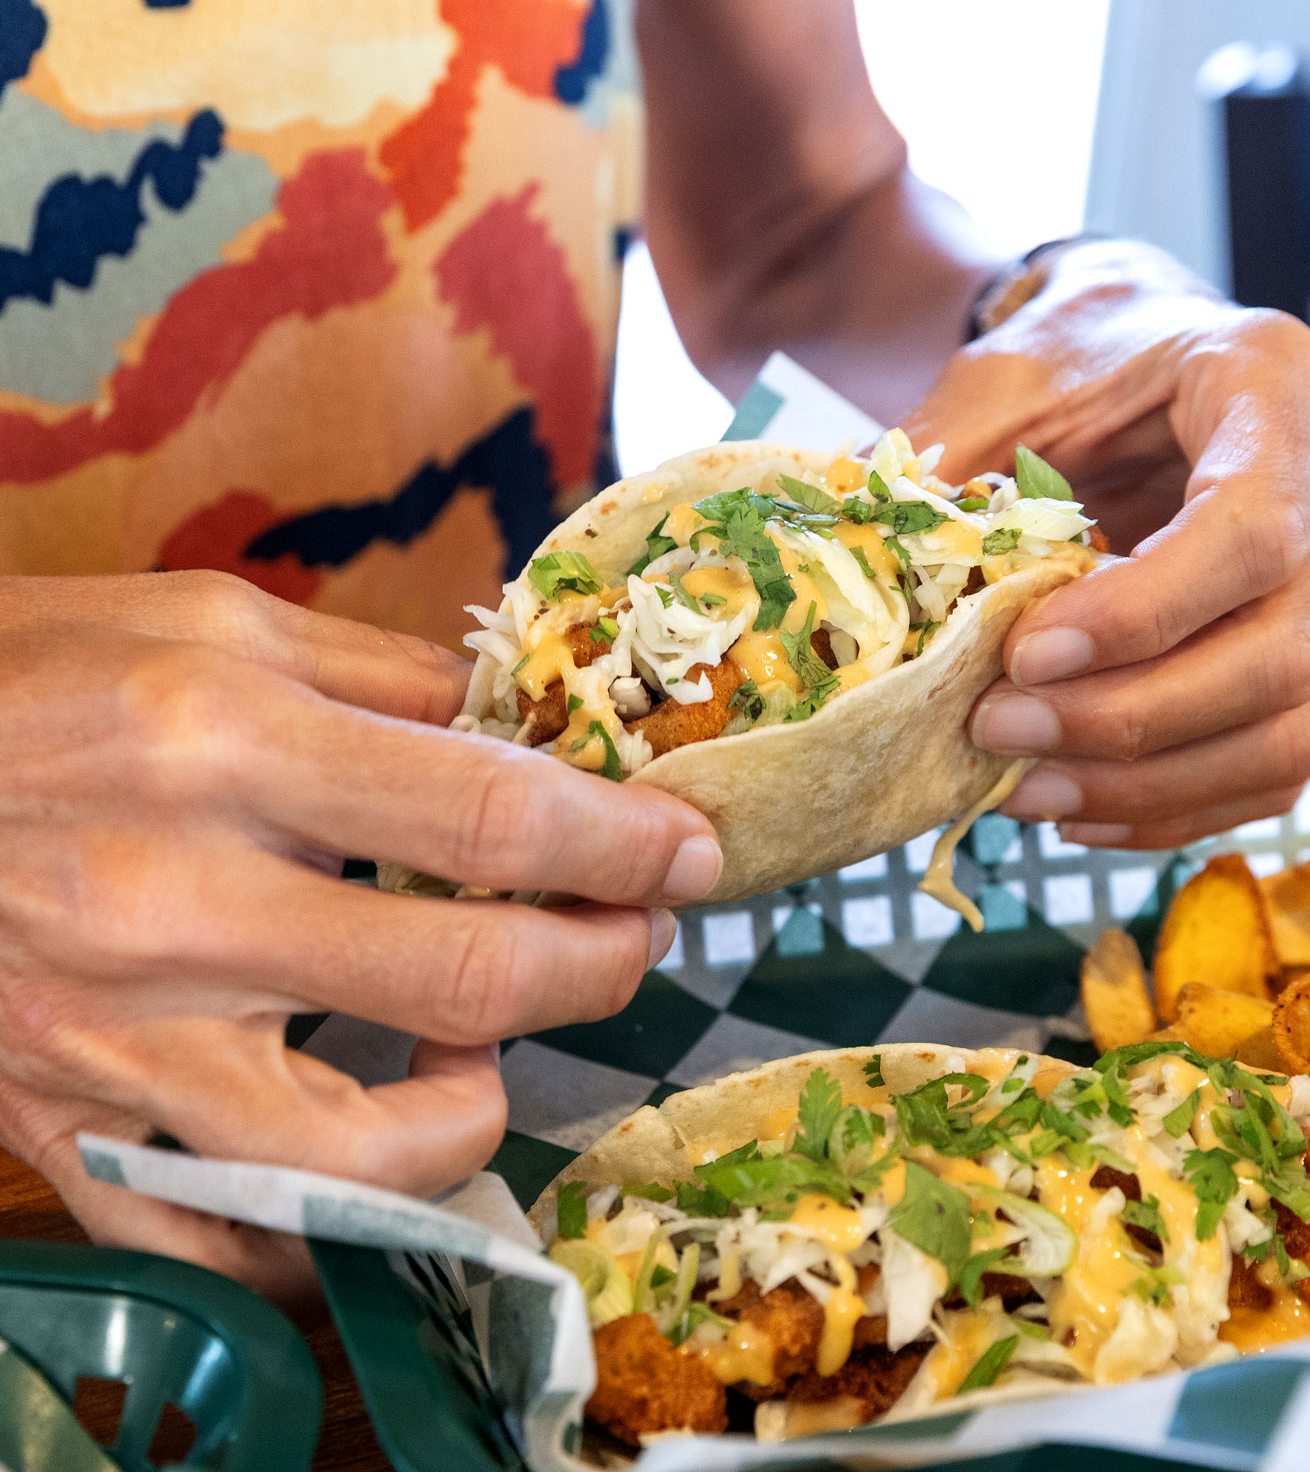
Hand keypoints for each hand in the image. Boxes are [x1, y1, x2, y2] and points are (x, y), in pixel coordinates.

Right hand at [0, 573, 719, 1305]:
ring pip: (369, 1153)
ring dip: (483, 1104)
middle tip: (636, 931)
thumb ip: (385, 679)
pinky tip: (377, 1139)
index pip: (494, 815)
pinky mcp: (70, 1128)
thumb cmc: (24, 677)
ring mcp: (120, 1042)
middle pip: (471, 975)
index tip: (692, 851)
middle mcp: (178, 905)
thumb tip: (526, 724)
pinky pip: (235, 1237)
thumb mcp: (208, 623)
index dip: (626, 842)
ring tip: (487, 1039)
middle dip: (604, 959)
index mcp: (224, 745)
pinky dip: (342, 1217)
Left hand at [904, 240, 1309, 847]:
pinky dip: (1176, 805)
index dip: (1143, 614)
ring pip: (1288, 728)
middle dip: (1127, 719)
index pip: (1252, 528)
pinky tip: (1077, 806)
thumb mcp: (997, 383)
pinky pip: (1278, 764)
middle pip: (1278, 649)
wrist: (1140, 356)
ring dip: (1147, 782)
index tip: (1024, 657)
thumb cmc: (1073, 362)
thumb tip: (853, 589)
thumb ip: (940, 470)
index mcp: (1275, 385)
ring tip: (1022, 787)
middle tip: (997, 730)